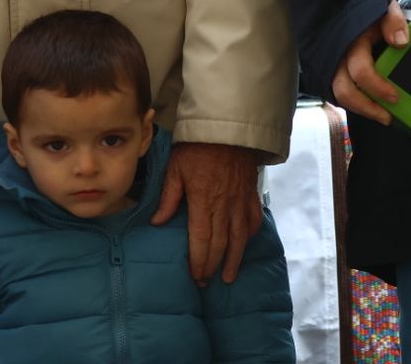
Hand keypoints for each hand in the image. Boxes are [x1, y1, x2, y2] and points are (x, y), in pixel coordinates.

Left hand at [152, 142, 262, 284]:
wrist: (229, 127)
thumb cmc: (198, 146)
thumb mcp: (176, 168)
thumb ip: (169, 197)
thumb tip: (157, 222)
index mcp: (203, 201)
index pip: (202, 240)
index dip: (199, 262)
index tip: (196, 277)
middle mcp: (224, 206)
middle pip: (220, 244)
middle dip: (213, 266)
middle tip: (206, 282)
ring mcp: (240, 201)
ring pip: (240, 237)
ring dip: (234, 259)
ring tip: (228, 276)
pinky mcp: (251, 193)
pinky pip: (253, 219)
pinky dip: (250, 234)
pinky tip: (245, 243)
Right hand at [331, 0, 408, 125]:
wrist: (342, 2)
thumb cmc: (365, 7)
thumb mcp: (383, 7)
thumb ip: (393, 20)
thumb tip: (400, 41)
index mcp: (352, 40)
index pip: (361, 71)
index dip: (378, 88)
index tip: (395, 97)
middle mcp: (337, 55)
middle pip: (344, 91)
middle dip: (367, 108)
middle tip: (387, 116)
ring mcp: (330, 63)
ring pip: (338, 94)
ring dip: (360, 108)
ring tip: (380, 115)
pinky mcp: (328, 69)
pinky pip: (336, 90)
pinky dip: (352, 101)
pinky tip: (367, 104)